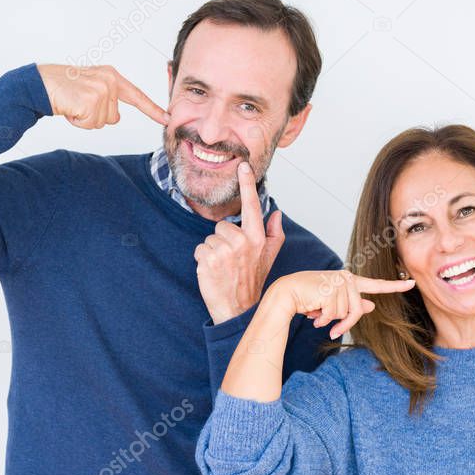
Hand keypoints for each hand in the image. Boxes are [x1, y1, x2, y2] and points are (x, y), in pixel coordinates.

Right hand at [36, 64, 169, 128]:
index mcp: (112, 76)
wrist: (40, 83)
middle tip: (79, 102)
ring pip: (102, 122)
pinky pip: (91, 124)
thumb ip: (109, 99)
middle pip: (113, 118)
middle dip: (95, 116)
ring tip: (73, 103)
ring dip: (86, 119)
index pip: (137, 96)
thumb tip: (117, 118)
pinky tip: (70, 108)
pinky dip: (78, 121)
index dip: (152, 109)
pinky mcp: (90, 100)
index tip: (167, 118)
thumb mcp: (92, 87)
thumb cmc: (64, 87)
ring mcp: (101, 90)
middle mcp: (109, 81)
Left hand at [194, 161, 284, 323]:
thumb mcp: (269, 257)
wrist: (237, 309)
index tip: (242, 165)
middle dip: (222, 241)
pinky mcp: (209, 259)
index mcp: (258, 238)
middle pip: (222, 226)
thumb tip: (276, 212)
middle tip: (231, 261)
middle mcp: (243, 242)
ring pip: (209, 238)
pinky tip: (212, 272)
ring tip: (222, 268)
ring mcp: (225, 251)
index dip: (247, 184)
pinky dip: (202, 260)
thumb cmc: (252, 281)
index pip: (252, 206)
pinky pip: (199, 249)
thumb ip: (274, 233)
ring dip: (212, 252)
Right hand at [271, 270, 416, 339]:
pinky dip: (322, 319)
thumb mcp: (333, 303)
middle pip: (357, 311)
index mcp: (350, 280)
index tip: (412, 283)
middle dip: (344, 323)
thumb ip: (353, 304)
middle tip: (328, 326)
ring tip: (316, 311)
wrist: (287, 293)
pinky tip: (313, 311)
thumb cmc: (309, 297)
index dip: (395, 286)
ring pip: (344, 315)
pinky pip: (334, 315)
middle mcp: (347, 279)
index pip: (377, 284)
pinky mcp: (331, 290)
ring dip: (329, 320)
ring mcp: (339, 283)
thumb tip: (371, 306)